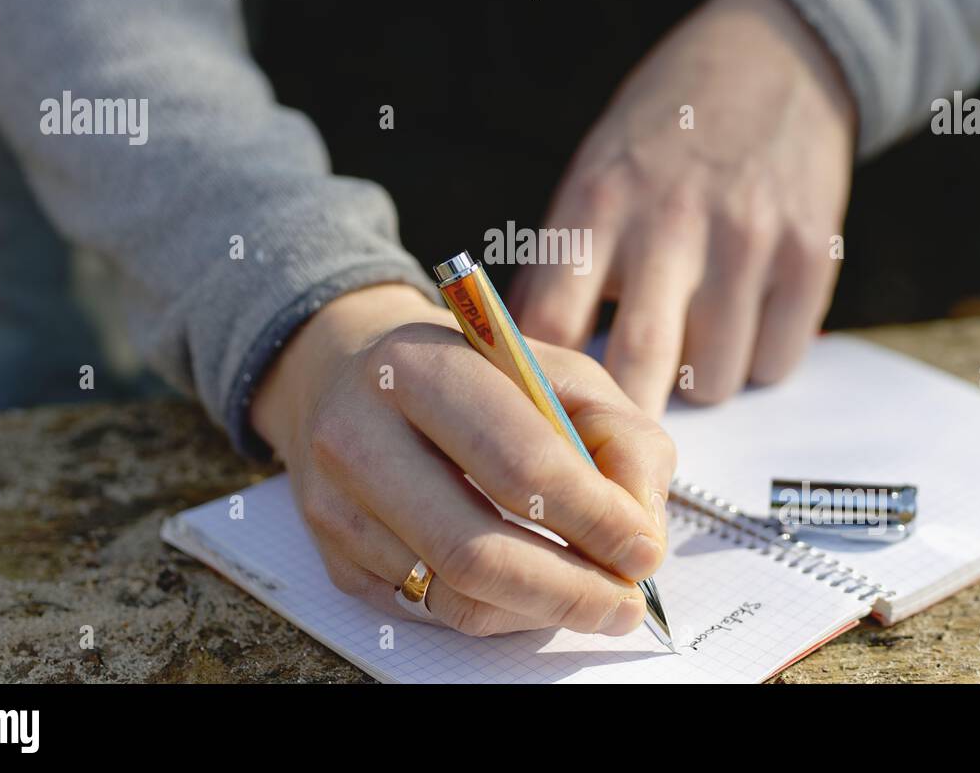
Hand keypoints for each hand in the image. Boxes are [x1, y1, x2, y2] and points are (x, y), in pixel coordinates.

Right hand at [251, 283, 675, 636]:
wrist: (355, 372)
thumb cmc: (476, 375)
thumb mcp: (562, 374)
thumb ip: (620, 439)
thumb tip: (640, 530)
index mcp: (422, 366)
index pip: (518, 463)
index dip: (593, 518)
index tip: (645, 550)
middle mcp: (359, 434)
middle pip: (475, 549)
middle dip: (570, 589)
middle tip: (626, 600)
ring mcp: (337, 504)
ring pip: (454, 595)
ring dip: (540, 610)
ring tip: (592, 596)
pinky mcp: (335, 558)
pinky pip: (431, 612)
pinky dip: (499, 613)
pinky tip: (532, 588)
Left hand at [511, 0, 855, 416]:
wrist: (773, 57)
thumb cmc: (663, 130)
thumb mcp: (593, 171)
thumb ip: (563, 260)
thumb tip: (526, 356)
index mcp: (597, 202)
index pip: (551, 323)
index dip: (544, 382)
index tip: (547, 409)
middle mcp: (670, 222)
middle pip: (638, 365)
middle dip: (624, 416)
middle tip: (618, 432)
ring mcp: (747, 239)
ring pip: (713, 380)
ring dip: (696, 383)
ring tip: (692, 343)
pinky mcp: (809, 253)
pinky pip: (775, 362)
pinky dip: (755, 360)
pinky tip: (743, 321)